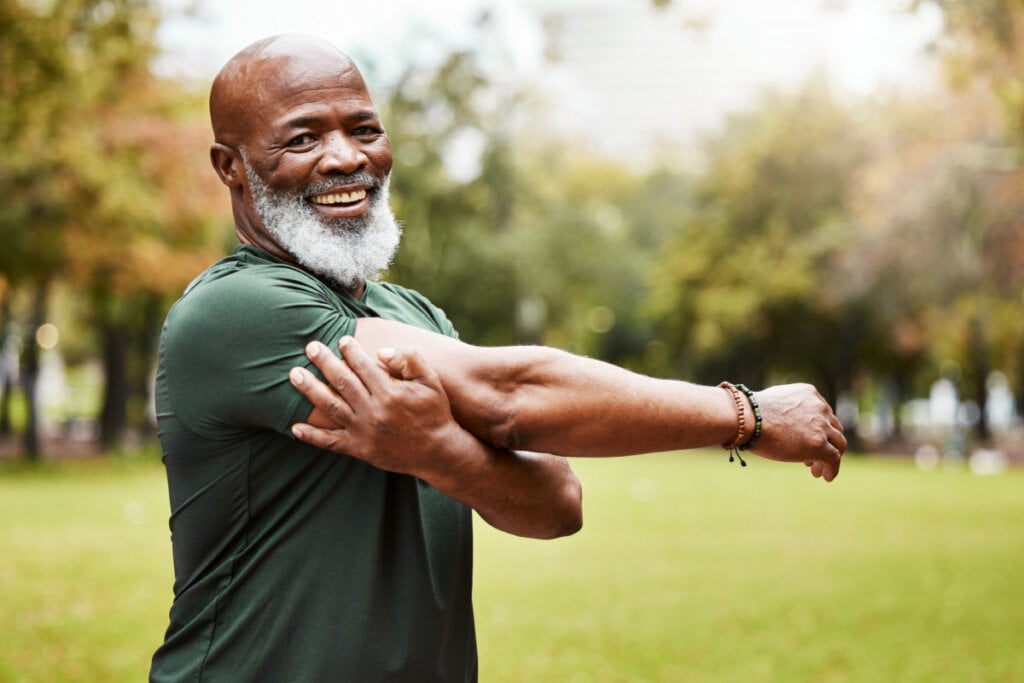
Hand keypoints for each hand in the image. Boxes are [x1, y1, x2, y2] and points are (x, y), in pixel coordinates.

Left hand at [289, 337, 465, 478]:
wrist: (438, 452)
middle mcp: (373, 411)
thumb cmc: (434, 412)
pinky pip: (330, 442)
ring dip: (310, 389)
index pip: (362, 366)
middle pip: (341, 381)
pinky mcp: (359, 449)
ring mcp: (363, 432)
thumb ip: (409, 360)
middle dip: (324, 362)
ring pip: (330, 406)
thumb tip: (380, 352)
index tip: (342, 340)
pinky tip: (295, 427)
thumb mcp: (430, 381)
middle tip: (310, 347)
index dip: (350, 350)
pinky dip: (312, 436)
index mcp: (389, 393)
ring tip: (294, 374)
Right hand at [749, 383, 845, 481]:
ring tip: (817, 470)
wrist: (747, 418)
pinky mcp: (819, 445)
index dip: (819, 429)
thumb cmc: (750, 413)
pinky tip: (825, 477)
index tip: (809, 440)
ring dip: (829, 458)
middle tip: (813, 457)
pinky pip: (834, 459)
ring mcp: (821, 426)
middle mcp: (819, 407)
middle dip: (826, 443)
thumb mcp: (774, 404)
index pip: (823, 413)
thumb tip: (782, 425)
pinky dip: (832, 469)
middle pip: (833, 428)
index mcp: (809, 393)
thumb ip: (786, 411)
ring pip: (838, 444)